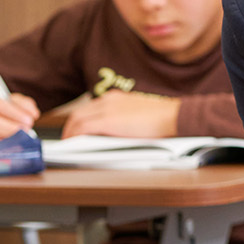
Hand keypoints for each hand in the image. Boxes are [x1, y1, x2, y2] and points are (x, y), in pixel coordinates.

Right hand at [0, 89, 40, 140]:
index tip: (30, 119)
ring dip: (9, 138)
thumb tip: (33, 114)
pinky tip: (12, 144)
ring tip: (21, 137)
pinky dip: (3, 147)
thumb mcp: (10, 101)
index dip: (15, 114)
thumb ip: (23, 104)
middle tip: (26, 129)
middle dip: (11, 128)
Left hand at [61, 90, 180, 137]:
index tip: (77, 130)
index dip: (79, 121)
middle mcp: (108, 100)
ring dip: (70, 133)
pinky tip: (73, 146)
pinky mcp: (107, 121)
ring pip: (76, 119)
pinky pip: (82, 129)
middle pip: (78, 113)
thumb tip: (110, 133)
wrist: (173, 116)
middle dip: (70, 128)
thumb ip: (121, 118)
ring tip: (70, 145)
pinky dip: (74, 137)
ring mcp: (107, 109)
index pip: (89, 108)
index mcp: (116, 97)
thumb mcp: (137, 114)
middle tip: (69, 140)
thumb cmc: (163, 118)